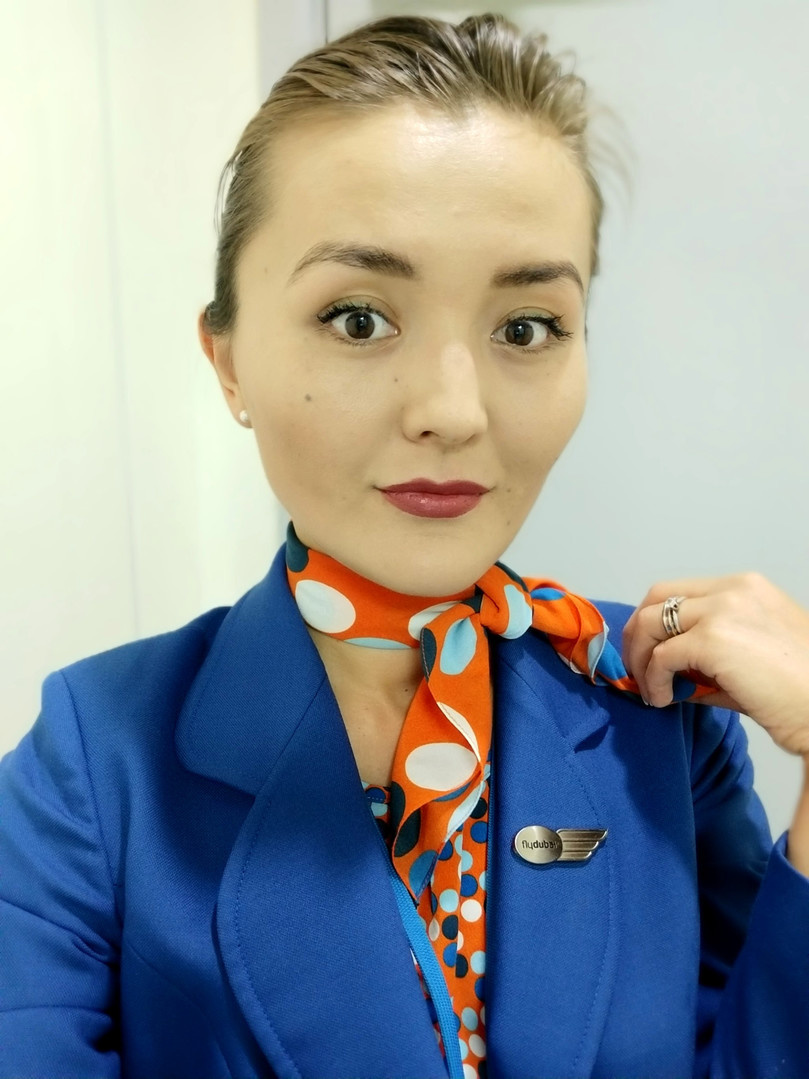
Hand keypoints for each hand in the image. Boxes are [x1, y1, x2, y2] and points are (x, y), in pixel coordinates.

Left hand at [622, 573, 808, 757]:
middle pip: (657, 597)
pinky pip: (661, 657)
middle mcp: (733, 590)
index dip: (655, 620)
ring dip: (640, 657)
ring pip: (650, 621)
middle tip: (636, 667)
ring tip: (649, 689)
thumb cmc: (801, 693)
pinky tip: (663, 699)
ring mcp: (722, 611)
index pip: (681, 592)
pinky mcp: (713, 640)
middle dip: (637, 632)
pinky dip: (653, 679)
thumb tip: (670, 676)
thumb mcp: (751, 660)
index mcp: (746, 588)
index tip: (648, 650)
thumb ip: (709, 657)